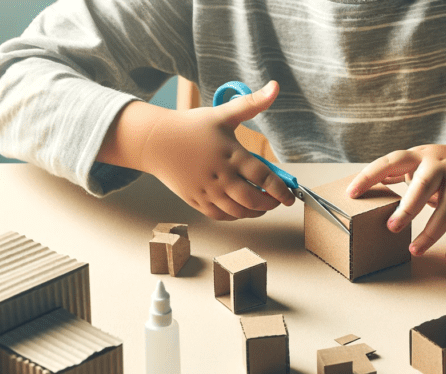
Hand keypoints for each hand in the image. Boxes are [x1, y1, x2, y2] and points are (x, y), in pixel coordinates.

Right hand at [98, 81, 294, 219]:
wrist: (155, 141)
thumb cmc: (191, 126)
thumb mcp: (223, 113)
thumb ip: (252, 103)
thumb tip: (275, 86)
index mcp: (230, 154)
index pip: (263, 177)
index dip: (280, 190)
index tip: (290, 197)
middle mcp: (220, 175)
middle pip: (252, 199)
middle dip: (269, 204)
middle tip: (277, 201)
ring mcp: (207, 190)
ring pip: (237, 211)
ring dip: (254, 212)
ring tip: (262, 205)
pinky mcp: (196, 200)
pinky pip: (220, 215)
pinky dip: (234, 216)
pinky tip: (240, 209)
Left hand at [347, 130, 445, 261]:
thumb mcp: (422, 163)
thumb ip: (398, 174)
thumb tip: (366, 187)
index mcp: (420, 156)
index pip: (391, 162)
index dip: (370, 176)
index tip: (351, 194)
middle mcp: (442, 165)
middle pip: (423, 185)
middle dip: (407, 208)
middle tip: (391, 228)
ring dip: (430, 233)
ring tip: (414, 250)